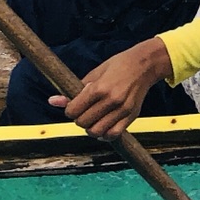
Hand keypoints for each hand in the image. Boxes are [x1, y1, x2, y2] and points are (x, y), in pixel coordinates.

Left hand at [51, 38, 172, 138]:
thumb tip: (53, 101)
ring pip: (96, 132)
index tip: (74, 106)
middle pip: (83, 122)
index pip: (74, 110)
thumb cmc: (119, 65)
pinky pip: (113, 134)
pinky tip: (103, 126)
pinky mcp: (132, 115)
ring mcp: (123, 109)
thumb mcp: (95, 73)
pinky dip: (104, 134)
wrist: (145, 64)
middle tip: (84, 111)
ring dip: (90, 128)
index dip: (70, 110)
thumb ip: (75, 89)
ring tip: (93, 119)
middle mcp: (111, 100)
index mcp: (100, 87)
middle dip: (79, 119)